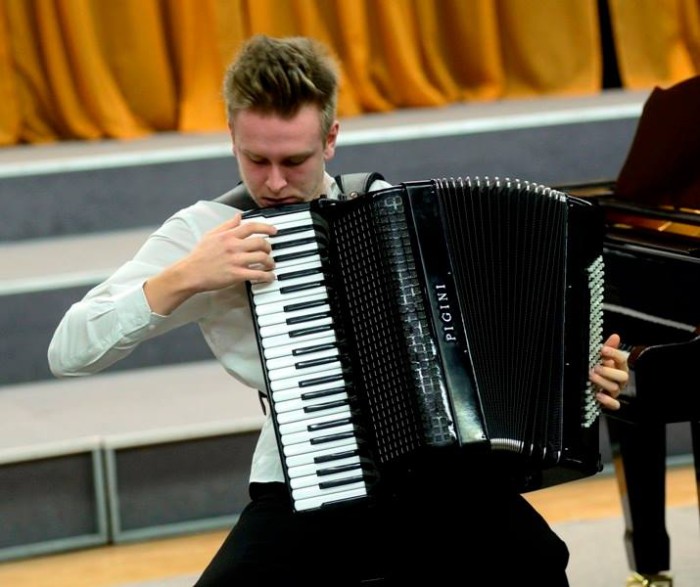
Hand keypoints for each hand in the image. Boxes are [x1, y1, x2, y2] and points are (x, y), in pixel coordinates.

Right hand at [144, 213, 276, 314]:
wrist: (190, 273)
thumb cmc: (199, 255)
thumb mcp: (211, 235)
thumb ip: (227, 225)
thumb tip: (238, 216)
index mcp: (228, 236)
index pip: (252, 226)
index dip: (266, 227)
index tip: (274, 230)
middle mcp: (234, 246)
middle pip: (261, 242)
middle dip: (269, 247)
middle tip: (270, 251)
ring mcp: (236, 261)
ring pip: (262, 258)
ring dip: (270, 262)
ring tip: (270, 265)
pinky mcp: (236, 275)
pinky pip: (258, 274)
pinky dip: (267, 276)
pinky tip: (269, 277)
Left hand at [589, 333, 628, 410]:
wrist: (596, 385)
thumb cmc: (602, 369)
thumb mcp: (603, 357)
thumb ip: (608, 347)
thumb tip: (615, 336)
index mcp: (619, 367)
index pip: (622, 359)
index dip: (614, 354)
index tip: (603, 349)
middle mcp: (619, 379)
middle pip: (622, 376)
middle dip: (609, 371)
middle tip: (596, 367)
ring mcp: (616, 391)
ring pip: (615, 388)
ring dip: (603, 382)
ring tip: (592, 377)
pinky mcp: (610, 401)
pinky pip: (614, 405)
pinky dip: (607, 401)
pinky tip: (598, 395)